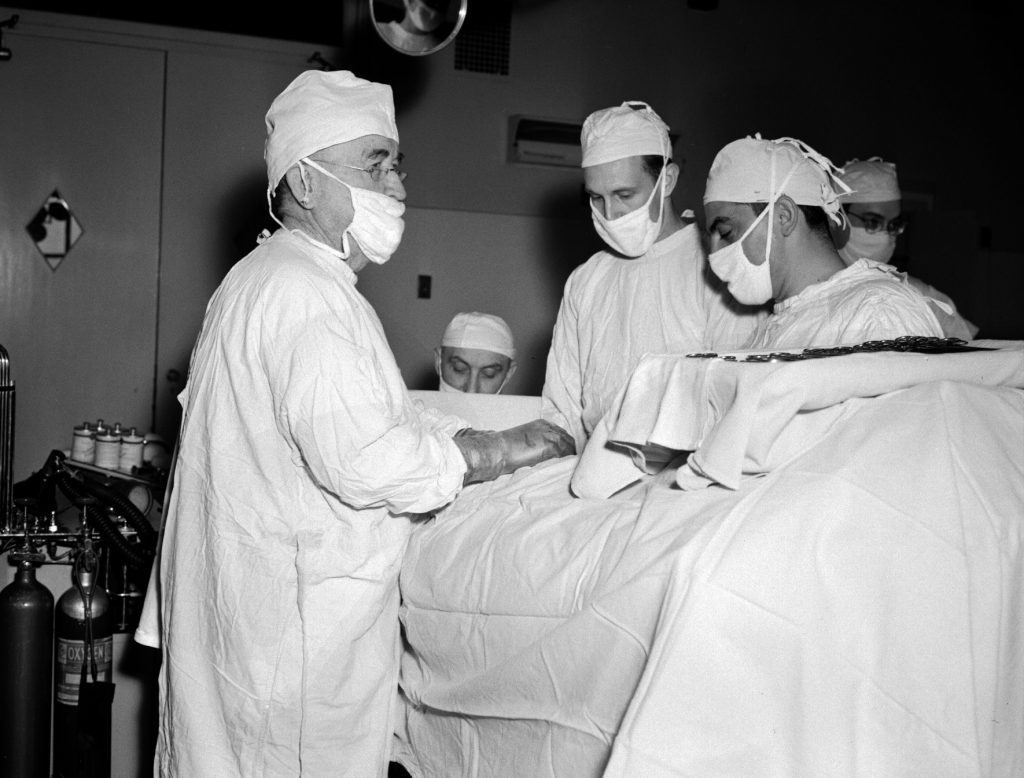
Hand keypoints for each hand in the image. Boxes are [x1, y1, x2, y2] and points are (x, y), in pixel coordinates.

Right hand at [453, 419, 575, 484]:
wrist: (496, 450)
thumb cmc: (505, 450)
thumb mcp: (525, 442)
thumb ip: (538, 445)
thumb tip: (546, 456)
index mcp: (542, 424)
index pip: (562, 435)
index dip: (566, 447)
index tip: (568, 458)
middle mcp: (548, 427)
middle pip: (569, 440)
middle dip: (571, 452)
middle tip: (572, 465)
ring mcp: (551, 435)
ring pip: (570, 447)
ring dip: (571, 458)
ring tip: (571, 470)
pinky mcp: (551, 445)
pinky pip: (567, 454)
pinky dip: (569, 462)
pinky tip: (568, 470)